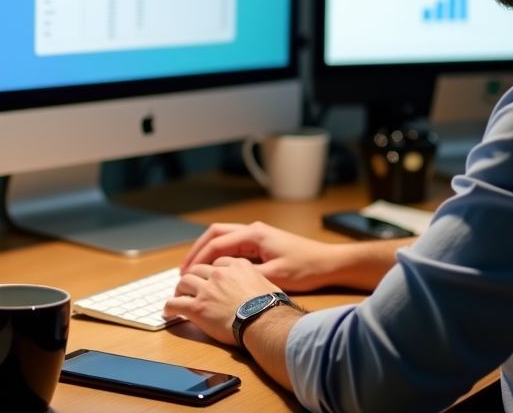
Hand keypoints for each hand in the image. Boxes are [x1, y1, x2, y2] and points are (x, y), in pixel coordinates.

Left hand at [165, 257, 280, 345]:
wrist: (265, 322)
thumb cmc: (272, 308)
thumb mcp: (269, 285)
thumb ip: (257, 282)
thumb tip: (261, 290)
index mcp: (238, 266)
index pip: (218, 262)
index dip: (212, 271)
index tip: (210, 277)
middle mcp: (220, 274)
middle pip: (199, 269)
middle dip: (194, 277)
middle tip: (190, 286)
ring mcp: (207, 290)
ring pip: (184, 282)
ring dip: (180, 289)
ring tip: (178, 296)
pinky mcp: (197, 307)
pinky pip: (176, 303)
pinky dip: (170, 307)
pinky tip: (169, 312)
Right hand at [179, 221, 344, 291]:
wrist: (328, 263)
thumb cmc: (305, 269)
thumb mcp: (275, 276)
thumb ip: (247, 276)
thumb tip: (221, 281)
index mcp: (254, 235)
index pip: (216, 243)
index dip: (198, 259)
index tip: (186, 274)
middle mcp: (253, 230)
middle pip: (215, 234)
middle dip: (197, 251)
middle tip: (183, 270)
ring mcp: (257, 234)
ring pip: (223, 237)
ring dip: (207, 251)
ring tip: (194, 269)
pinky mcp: (262, 242)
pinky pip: (233, 245)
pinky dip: (219, 255)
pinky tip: (214, 269)